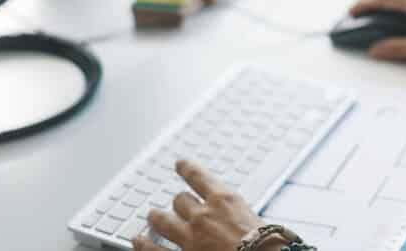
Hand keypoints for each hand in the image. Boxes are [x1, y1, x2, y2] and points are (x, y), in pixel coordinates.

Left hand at [133, 160, 282, 250]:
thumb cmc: (267, 245)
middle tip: (177, 205)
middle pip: (180, 200)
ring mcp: (189, 238)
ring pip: (162, 220)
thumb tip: (231, 218)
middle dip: (178, 203)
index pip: (198, 176)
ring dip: (156, 218)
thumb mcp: (254, 220)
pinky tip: (138, 240)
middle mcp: (203, 215)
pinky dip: (143, 244)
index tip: (180, 163)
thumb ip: (236, 215)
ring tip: (152, 216)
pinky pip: (154, 250)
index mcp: (224, 200)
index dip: (187, 168)